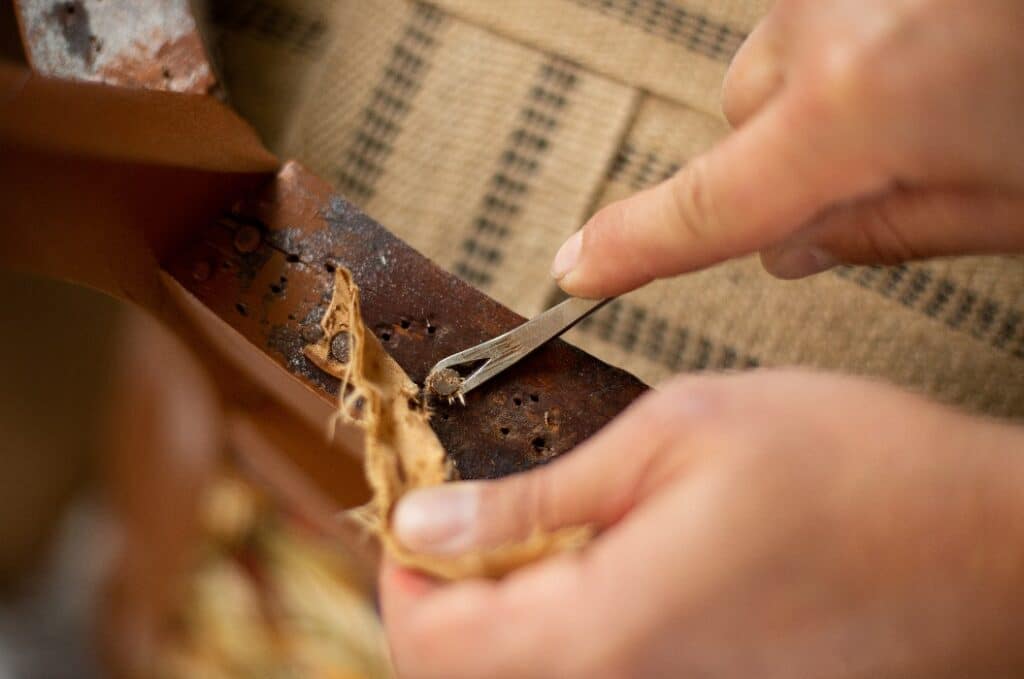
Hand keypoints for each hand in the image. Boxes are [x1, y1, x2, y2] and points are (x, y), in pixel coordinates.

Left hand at [381, 371, 1023, 677]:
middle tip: (466, 500)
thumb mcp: (671, 438)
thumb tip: (427, 525)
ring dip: (504, 597)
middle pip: (468, 668)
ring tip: (539, 514)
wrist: (981, 544)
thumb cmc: (849, 472)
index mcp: (604, 630)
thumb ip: (535, 497)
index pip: (433, 640)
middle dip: (445, 584)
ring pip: (528, 668)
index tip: (415, 501)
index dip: (400, 566)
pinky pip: (596, 665)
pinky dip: (565, 610)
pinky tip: (602, 549)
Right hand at [552, 0, 1023, 297]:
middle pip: (743, 117)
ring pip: (779, 59)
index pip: (703, 208)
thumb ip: (885, 230)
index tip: (575, 269)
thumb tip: (791, 245)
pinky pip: (815, 9)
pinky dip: (852, 38)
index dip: (631, 249)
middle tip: (881, 161)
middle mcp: (827, 27)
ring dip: (828, 90)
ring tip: (935, 80)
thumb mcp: (1010, 200)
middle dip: (790, 154)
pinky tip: (930, 35)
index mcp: (860, 109)